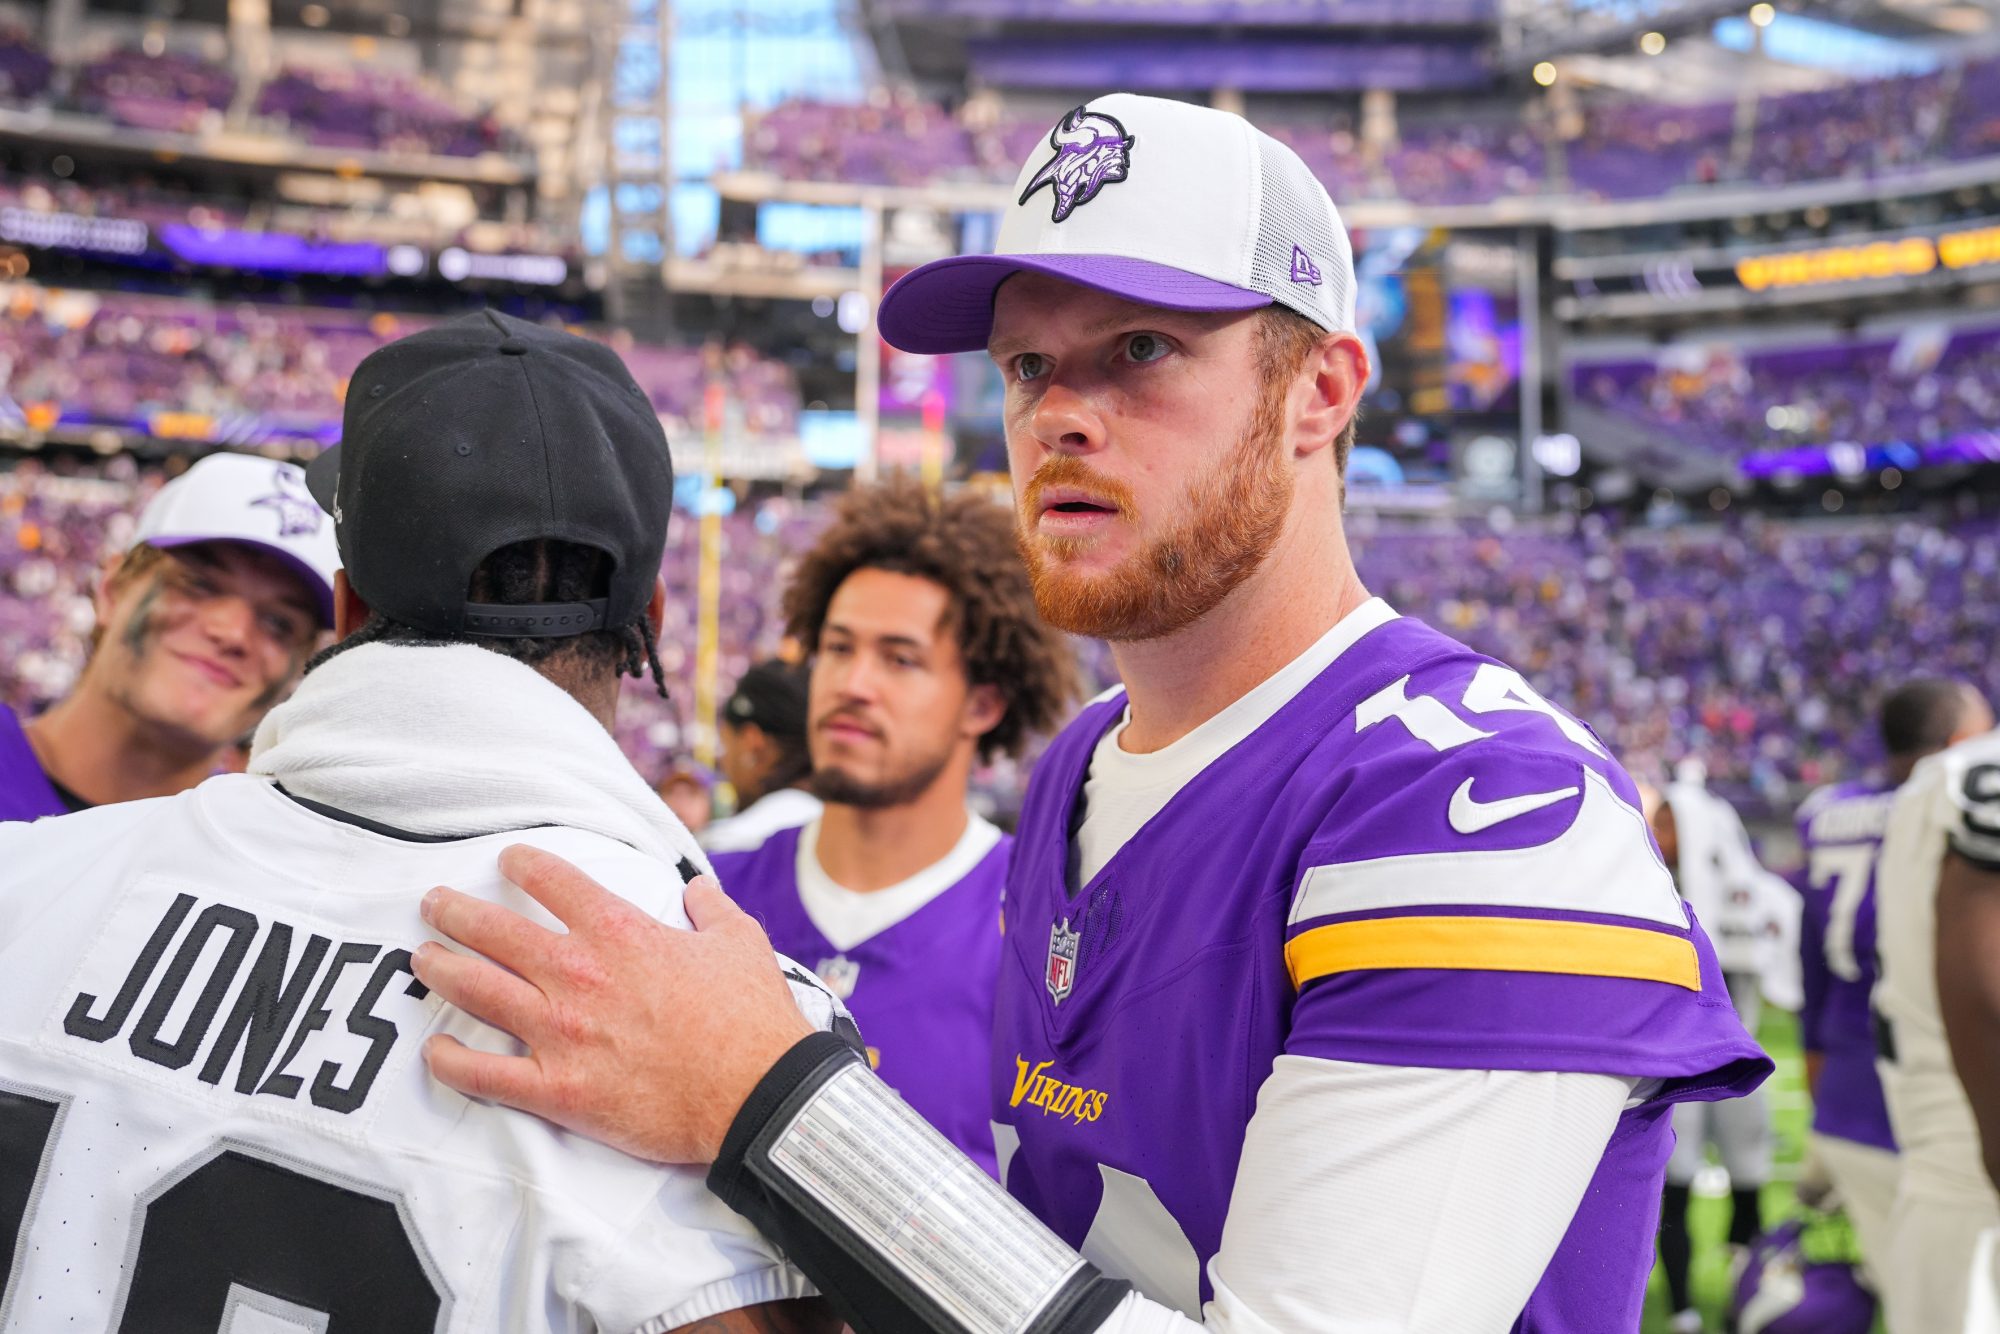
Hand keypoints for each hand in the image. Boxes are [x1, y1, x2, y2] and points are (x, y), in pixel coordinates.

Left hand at [412, 844, 813, 1163]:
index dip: (523, 865)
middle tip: (433, 903)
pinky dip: (452, 1063)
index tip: (507, 860)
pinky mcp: (558, 1090)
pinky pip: (486, 1075)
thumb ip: (710, 909)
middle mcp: (579, 975)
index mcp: (620, 932)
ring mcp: (562, 1033)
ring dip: (441, 970)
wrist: (756, 1093)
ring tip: (421, 958)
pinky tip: (435, 1051)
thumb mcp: (740, 942)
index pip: (554, 882)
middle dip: (455, 912)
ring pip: (478, 991)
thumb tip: (697, 889)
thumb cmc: (751, 1018)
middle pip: (496, 931)